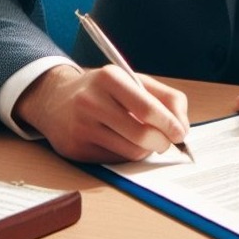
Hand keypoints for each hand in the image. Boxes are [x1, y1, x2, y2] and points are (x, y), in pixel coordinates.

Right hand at [13, 64, 189, 162]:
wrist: (56, 99)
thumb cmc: (106, 90)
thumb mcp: (135, 81)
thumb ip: (167, 98)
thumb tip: (183, 128)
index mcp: (109, 78)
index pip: (147, 107)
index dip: (169, 124)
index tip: (181, 133)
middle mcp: (91, 101)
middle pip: (140, 134)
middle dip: (161, 142)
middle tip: (167, 142)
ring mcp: (80, 127)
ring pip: (129, 151)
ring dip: (146, 150)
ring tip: (147, 141)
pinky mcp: (74, 149)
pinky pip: (114, 160)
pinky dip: (127, 155)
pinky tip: (123, 142)